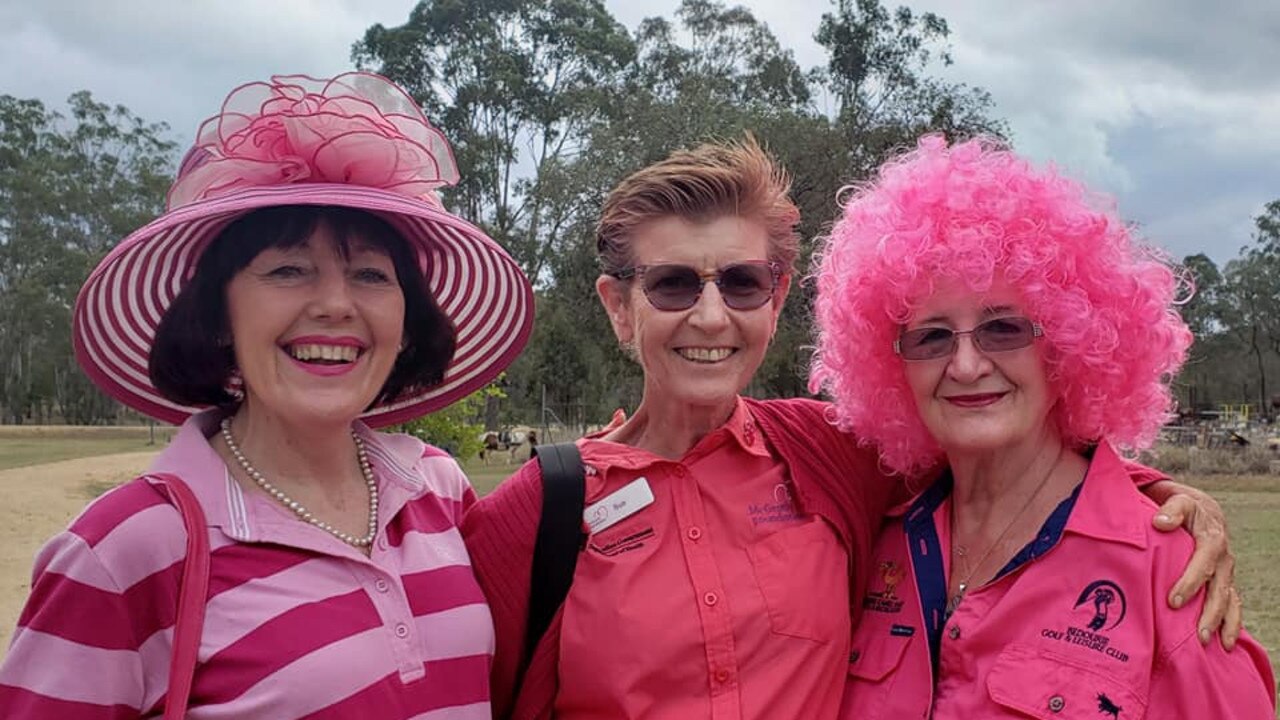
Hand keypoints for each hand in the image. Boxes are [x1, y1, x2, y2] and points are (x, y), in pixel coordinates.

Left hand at [1147, 480, 1242, 649]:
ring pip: (1229, 601)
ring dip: (1221, 624)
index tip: (1172, 601)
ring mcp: (1226, 573)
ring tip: (1210, 643)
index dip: (1189, 583)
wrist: (1203, 511)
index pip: (1202, 563)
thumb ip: (1171, 510)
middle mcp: (1223, 559)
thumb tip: (1160, 523)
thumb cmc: (1184, 508)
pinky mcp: (1226, 583)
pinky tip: (1226, 644)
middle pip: (1219, 590)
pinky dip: (1232, 625)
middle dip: (1208, 613)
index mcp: (1212, 539)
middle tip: (1196, 635)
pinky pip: (1234, 606)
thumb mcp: (1179, 501)